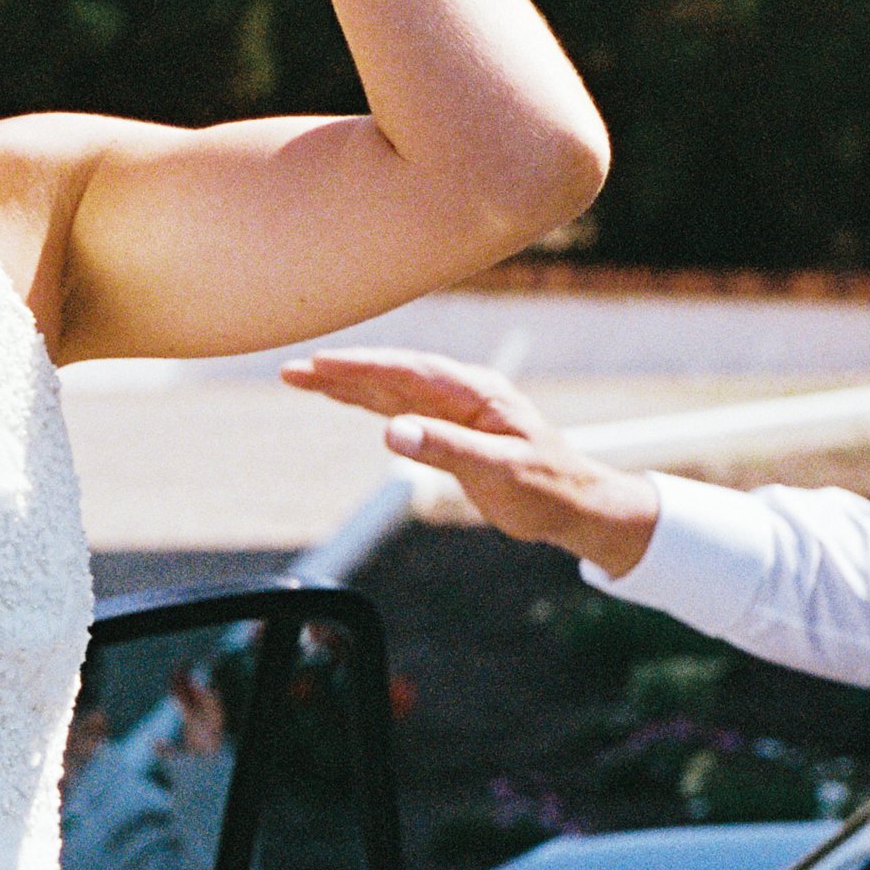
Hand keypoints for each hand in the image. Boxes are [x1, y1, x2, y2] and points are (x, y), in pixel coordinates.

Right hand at [284, 347, 660, 578]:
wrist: (577, 504)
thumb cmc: (546, 488)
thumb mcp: (498, 471)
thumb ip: (445, 448)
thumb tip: (392, 430)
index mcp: (475, 392)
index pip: (406, 372)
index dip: (360, 367)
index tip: (319, 365)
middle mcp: (462, 392)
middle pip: (391, 374)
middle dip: (341, 371)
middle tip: (292, 370)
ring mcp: (455, 408)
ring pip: (391, 389)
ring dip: (347, 383)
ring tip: (303, 378)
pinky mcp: (451, 428)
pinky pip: (401, 408)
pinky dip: (368, 401)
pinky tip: (344, 397)